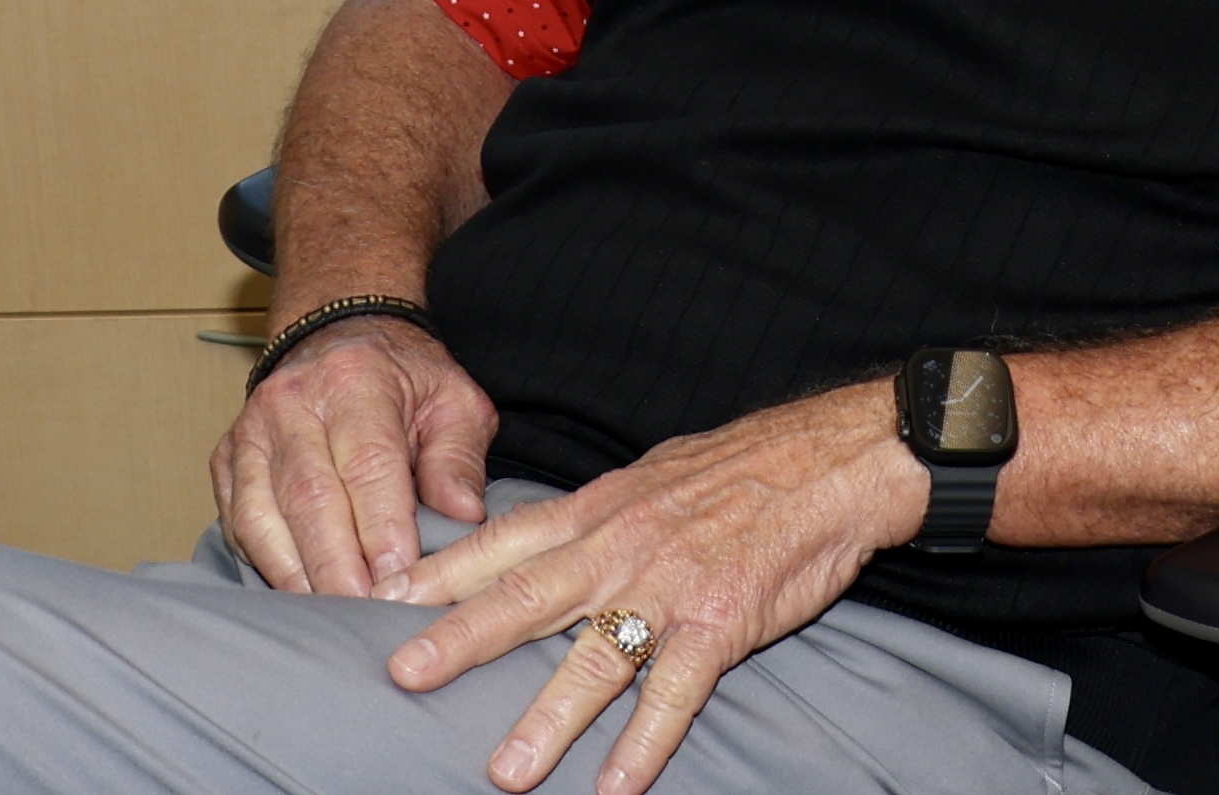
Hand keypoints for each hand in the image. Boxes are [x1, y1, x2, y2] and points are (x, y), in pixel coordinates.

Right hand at [210, 319, 496, 597]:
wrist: (341, 339)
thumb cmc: (403, 380)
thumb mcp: (454, 400)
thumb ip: (459, 457)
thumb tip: (464, 514)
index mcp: (355, 382)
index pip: (367, 465)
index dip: (381, 528)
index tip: (399, 578)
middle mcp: (292, 404)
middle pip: (309, 498)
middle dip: (335, 565)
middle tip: (362, 612)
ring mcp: (250, 433)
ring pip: (262, 516)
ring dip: (295, 574)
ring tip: (327, 616)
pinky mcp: (226, 460)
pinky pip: (238, 522)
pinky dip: (264, 562)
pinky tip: (295, 592)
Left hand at [382, 381, 928, 794]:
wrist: (838, 458)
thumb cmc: (748, 465)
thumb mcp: (655, 472)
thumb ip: (600, 512)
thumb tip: (551, 535)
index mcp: (603, 507)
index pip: (506, 540)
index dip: (443, 571)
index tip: (380, 598)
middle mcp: (624, 545)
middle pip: (527, 597)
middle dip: (459, 638)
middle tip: (401, 675)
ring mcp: (671, 586)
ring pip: (595, 658)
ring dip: (547, 717)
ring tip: (505, 771)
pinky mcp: (722, 620)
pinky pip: (676, 690)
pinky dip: (646, 741)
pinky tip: (617, 787)